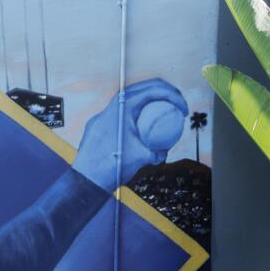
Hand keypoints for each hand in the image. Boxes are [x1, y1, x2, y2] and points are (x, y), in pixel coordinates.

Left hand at [73, 78, 187, 190]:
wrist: (86, 180)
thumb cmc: (111, 168)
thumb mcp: (143, 157)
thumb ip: (158, 151)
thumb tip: (164, 150)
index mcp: (121, 110)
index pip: (151, 91)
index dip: (173, 95)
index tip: (183, 109)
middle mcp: (109, 110)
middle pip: (141, 89)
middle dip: (164, 92)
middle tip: (178, 104)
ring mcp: (101, 118)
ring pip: (128, 101)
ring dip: (148, 102)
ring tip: (163, 113)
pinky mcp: (98, 127)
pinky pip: (119, 114)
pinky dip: (134, 114)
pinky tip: (142, 126)